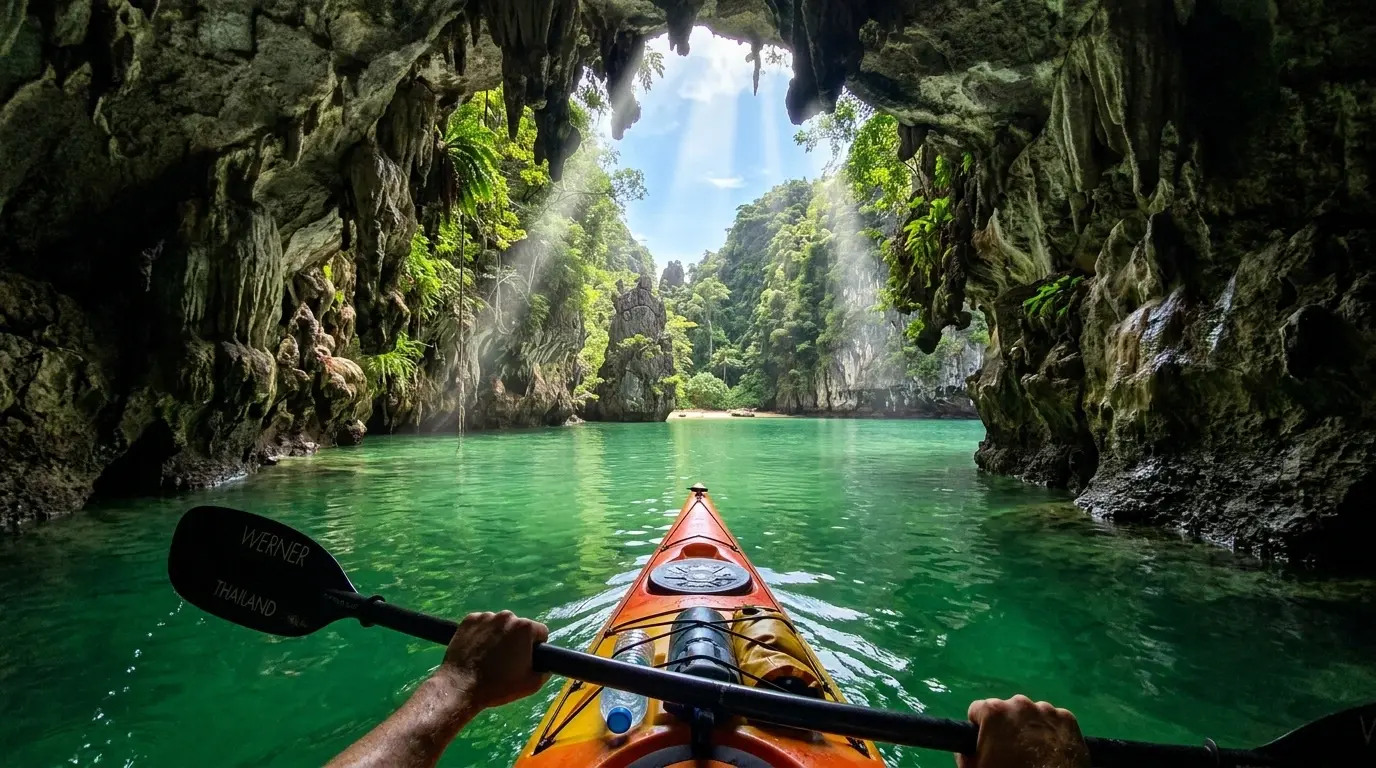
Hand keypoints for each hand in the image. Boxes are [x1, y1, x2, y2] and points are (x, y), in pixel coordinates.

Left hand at [436, 611, 549, 711]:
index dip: (536, 647)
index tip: (526, 659)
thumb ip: (545, 671)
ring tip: (489, 657)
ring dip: (499, 636)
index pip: (540, 632)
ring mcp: (486, 616)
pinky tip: (478, 651)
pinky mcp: (468, 620)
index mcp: (525, 627)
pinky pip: (482, 625)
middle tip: (507, 660)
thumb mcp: (531, 684)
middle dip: (516, 641)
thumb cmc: (498, 686)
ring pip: (499, 625)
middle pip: (518, 627)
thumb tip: (546, 666)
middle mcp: (507, 616)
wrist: (461, 686)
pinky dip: (482, 634)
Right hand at [956, 695, 1089, 767]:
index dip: (979, 727)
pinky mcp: (1068, 719)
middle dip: (1007, 725)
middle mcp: (1020, 704)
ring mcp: (1046, 710)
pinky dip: (1050, 731)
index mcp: (994, 711)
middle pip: (1007, 710)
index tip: (986, 742)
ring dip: (1029, 727)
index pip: (977, 710)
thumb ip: (965, 753)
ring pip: (1031, 714)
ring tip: (1033, 751)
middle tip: (1012, 750)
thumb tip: (968, 747)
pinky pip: (1053, 720)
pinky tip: (1050, 749)